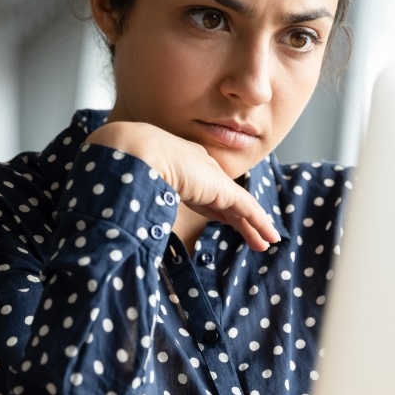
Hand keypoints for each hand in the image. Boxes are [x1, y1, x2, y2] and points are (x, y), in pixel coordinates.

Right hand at [86, 121, 279, 250]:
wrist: (134, 152)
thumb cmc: (126, 167)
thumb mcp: (137, 183)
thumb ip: (141, 196)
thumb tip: (125, 216)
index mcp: (180, 163)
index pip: (203, 188)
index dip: (216, 206)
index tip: (223, 219)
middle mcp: (199, 167)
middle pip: (225, 198)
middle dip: (238, 217)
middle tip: (251, 233)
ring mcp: (212, 178)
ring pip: (240, 206)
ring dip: (254, 226)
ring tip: (266, 242)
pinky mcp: (222, 189)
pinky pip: (247, 209)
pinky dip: (260, 223)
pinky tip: (269, 237)